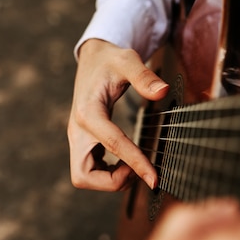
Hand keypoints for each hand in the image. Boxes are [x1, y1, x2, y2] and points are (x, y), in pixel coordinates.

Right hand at [68, 39, 168, 190]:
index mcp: (88, 113)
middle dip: (112, 181)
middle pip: (84, 176)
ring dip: (109, 180)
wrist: (93, 59)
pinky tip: (126, 163)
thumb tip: (163, 91)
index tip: (154, 179)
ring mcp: (77, 138)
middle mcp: (77, 130)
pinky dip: (107, 174)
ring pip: (84, 177)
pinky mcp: (82, 142)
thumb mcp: (128, 60)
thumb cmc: (110, 60)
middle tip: (137, 170)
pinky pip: (89, 170)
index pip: (113, 145)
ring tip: (134, 165)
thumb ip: (144, 76)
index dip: (135, 164)